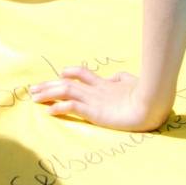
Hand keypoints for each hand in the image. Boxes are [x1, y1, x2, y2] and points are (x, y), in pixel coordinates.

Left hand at [30, 66, 169, 130]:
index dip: (69, 72)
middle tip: (33, 89)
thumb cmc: (147, 93)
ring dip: (47, 94)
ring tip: (33, 97)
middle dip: (48, 85)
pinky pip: (72, 107)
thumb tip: (112, 78)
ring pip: (64, 91)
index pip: (82, 74)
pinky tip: (49, 111)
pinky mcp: (95, 112)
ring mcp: (94, 100)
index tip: (59, 75)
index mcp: (105, 84)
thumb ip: (120, 79)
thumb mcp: (132, 83)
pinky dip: (59, 107)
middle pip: (66, 82)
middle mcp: (96, 90)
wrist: (152, 103)